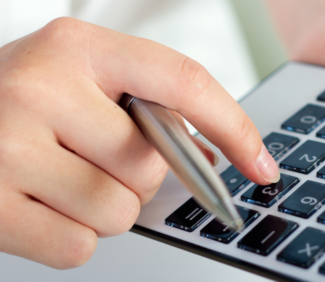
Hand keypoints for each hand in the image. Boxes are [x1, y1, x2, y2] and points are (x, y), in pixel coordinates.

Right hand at [0, 18, 278, 268]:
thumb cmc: (19, 102)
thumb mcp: (80, 81)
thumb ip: (147, 109)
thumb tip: (212, 157)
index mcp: (79, 49)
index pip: (184, 83)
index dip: (233, 127)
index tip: (261, 165)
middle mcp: (42, 87)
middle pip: (152, 164)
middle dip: (136, 176)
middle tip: (90, 157)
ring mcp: (8, 145)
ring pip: (120, 212)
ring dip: (103, 207)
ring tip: (60, 178)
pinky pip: (79, 246)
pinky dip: (70, 235)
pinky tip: (39, 204)